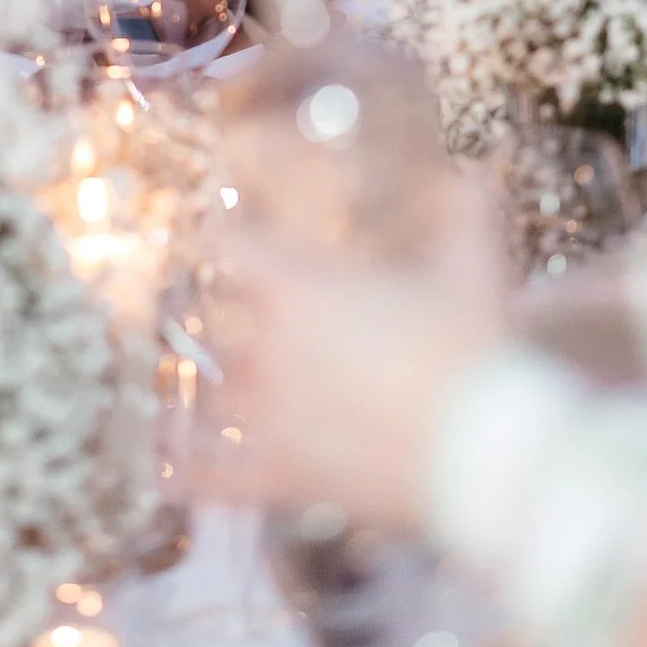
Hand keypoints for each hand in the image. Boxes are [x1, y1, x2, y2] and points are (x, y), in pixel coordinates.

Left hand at [204, 167, 506, 531]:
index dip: (221, 230)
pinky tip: (163, 474)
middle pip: (216, 316)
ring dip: (210, 378)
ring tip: (200, 373)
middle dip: (221, 306)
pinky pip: (221, 476)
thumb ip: (467, 212)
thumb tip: (481, 170)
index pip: (231, 244)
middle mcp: (268, 348)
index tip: (217, 225)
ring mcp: (270, 415)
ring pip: (214, 388)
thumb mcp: (471, 270)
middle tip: (225, 300)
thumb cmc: (469, 353)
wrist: (483, 453)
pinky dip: (189, 473)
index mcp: (297, 289)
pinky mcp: (285, 475)